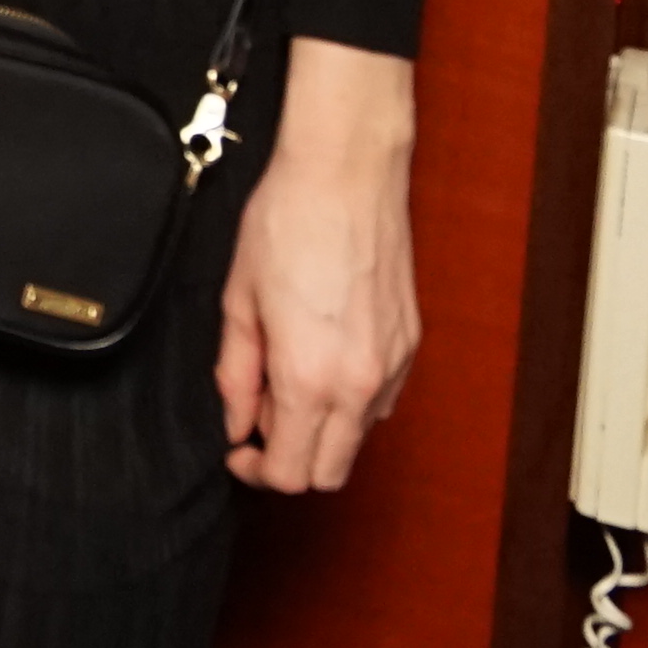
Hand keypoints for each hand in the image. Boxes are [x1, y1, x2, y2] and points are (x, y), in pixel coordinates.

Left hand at [216, 39, 420, 494]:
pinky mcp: (411, 344)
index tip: (238, 446)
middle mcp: (361, 384)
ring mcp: (393, 366)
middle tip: (259, 413)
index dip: (256, 470)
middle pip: (330, 472)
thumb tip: (237, 423)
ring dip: (323, 428)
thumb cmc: (287, 224)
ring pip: (359, 438)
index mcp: (310, 380)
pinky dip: (351, 399)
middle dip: (290, 458)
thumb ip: (236, 375)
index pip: (291, 474)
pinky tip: (323, 355)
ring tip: (290, 372)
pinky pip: (382, 401)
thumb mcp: (238, 303)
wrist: (346, 173)